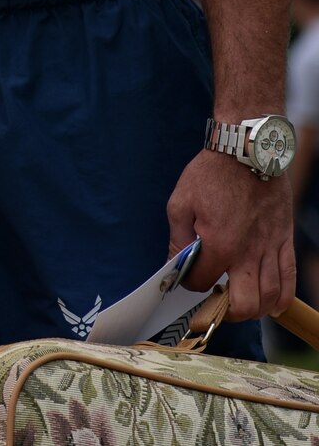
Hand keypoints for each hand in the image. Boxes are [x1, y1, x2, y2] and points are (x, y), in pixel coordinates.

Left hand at [168, 148, 294, 319]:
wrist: (247, 152)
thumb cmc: (210, 175)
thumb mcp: (180, 203)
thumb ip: (178, 240)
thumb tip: (174, 266)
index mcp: (219, 245)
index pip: (203, 283)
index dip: (191, 286)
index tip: (186, 281)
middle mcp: (248, 253)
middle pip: (243, 304)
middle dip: (225, 312)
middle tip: (214, 305)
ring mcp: (270, 249)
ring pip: (270, 298)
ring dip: (253, 309)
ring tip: (237, 303)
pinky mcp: (284, 241)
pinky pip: (290, 280)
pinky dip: (281, 298)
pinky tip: (269, 303)